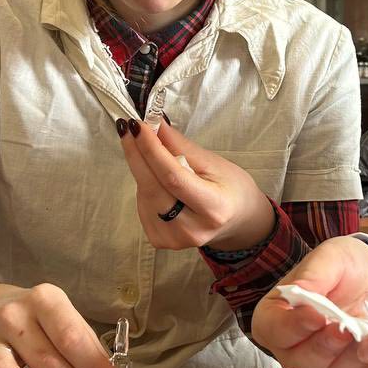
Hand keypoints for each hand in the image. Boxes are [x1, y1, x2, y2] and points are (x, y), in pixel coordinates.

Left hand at [117, 117, 275, 250]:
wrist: (237, 220)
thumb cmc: (229, 187)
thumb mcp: (213, 162)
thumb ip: (180, 146)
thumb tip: (154, 125)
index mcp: (213, 208)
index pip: (173, 177)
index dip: (151, 150)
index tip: (137, 126)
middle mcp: (192, 229)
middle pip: (152, 187)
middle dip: (137, 154)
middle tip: (130, 128)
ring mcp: (174, 239)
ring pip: (144, 195)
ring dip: (142, 169)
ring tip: (153, 156)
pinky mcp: (161, 241)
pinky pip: (143, 206)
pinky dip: (145, 186)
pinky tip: (157, 181)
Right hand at [251, 236, 367, 367]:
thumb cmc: (346, 266)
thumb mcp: (331, 256)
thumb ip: (314, 274)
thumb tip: (299, 293)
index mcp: (275, 314)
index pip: (271, 329)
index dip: (293, 327)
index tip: (318, 316)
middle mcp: (290, 344)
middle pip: (295, 360)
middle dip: (323, 346)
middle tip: (346, 328)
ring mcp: (316, 362)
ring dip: (346, 356)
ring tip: (363, 332)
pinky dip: (363, 364)